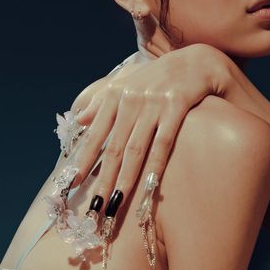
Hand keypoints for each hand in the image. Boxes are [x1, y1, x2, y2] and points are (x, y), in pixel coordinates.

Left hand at [63, 43, 240, 222]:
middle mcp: (131, 98)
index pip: (94, 135)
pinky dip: (155, 165)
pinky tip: (147, 186)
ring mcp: (154, 101)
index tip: (71, 185)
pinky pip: (164, 141)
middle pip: (114, 148)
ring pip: (136, 149)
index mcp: (115, 95)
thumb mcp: (128, 84)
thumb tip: (79, 120)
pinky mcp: (177, 104)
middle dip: (103, 181)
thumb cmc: (160, 78)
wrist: (198, 61)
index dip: (82, 161)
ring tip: (114, 205)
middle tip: (94, 209)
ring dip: (124, 180)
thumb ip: (103, 101)